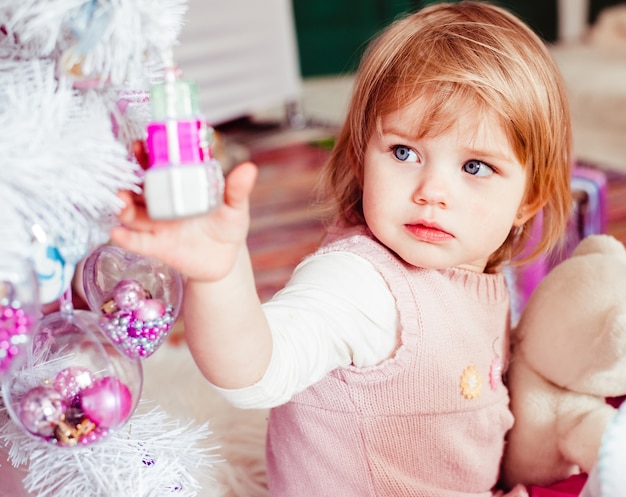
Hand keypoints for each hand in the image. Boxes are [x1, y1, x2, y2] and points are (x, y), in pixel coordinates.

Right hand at [109, 141, 257, 281]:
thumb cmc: (227, 226)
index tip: (142, 144)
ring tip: (121, 199)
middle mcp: (163, 204)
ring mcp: (157, 225)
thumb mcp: (234, 207)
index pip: (158, 168)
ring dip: (123, 206)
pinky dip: (126, 238)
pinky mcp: (157, 247)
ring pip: (132, 213)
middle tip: (123, 169)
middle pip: (138, 188)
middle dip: (127, 178)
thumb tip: (249, 168)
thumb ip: (237, 190)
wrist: (225, 260)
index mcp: (179, 188)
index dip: (147, 155)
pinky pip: (138, 242)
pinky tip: (118, 233)